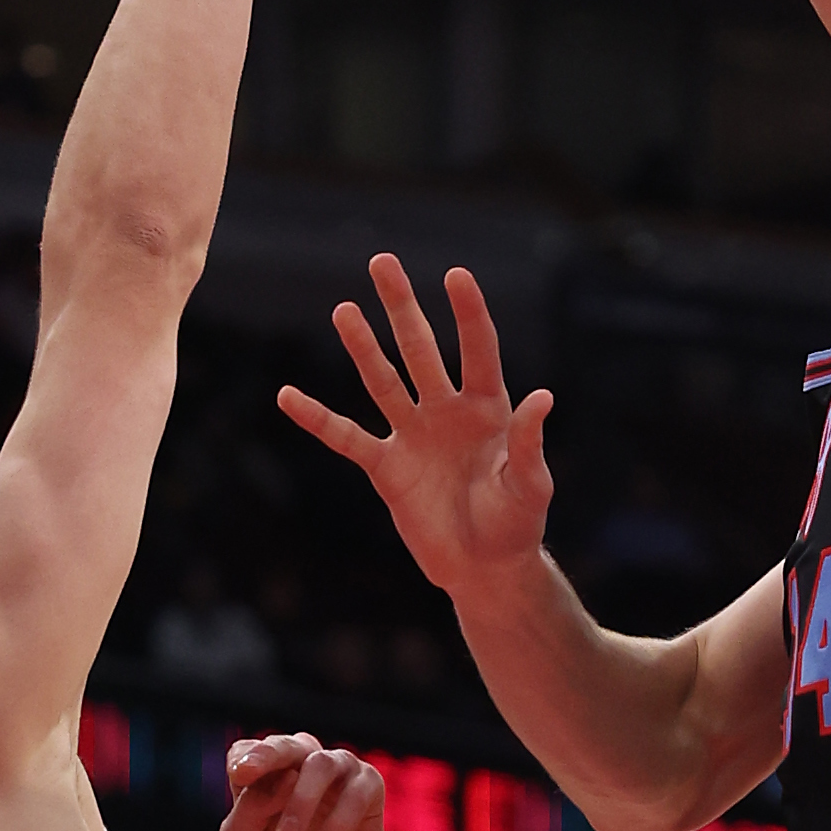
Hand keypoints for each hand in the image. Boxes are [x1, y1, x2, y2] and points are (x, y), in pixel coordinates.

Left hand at [217, 734, 387, 830]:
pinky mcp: (369, 788)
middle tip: (249, 773)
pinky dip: (337, 821)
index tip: (239, 776)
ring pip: (320, 763)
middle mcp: (300, 764)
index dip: (244, 758)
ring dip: (301, 799)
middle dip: (267, 756)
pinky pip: (357, 791)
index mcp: (264, 775)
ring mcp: (337, 772)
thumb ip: (246, 813)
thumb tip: (281, 780)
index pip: (248, 750)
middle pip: (285, 745)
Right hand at [277, 259, 553, 595]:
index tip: (455, 274)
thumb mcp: (531, 486)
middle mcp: (446, 412)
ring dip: (362, 346)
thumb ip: (529, 443)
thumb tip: (542, 397)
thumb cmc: (516, 525)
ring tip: (344, 308)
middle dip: (402, 307)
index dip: (468, 313)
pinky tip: (289, 396)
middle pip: (420, 349)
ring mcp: (413, 436)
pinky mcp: (386, 467)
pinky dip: (317, 419)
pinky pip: (345, 437)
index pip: (478, 350)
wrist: (483, 569)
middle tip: (382, 262)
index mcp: (488, 409)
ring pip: (382, 381)